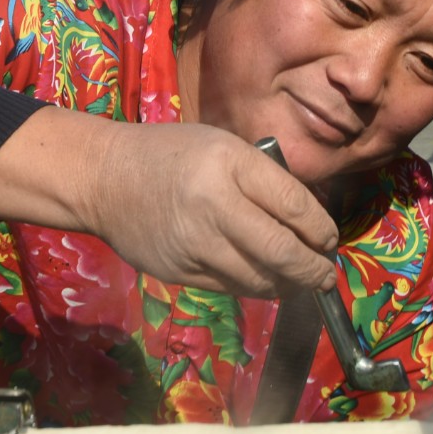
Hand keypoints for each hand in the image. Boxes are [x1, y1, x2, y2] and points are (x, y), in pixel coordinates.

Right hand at [84, 121, 340, 295]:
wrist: (103, 178)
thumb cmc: (170, 154)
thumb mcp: (222, 146)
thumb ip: (263, 179)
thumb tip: (308, 224)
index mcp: (229, 164)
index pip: (294, 206)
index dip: (321, 231)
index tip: (329, 241)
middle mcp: (214, 205)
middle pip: (282, 252)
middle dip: (313, 271)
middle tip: (325, 276)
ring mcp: (194, 243)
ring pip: (259, 279)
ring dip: (287, 285)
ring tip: (298, 280)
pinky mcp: (179, 272)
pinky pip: (230, 287)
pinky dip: (253, 286)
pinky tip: (262, 279)